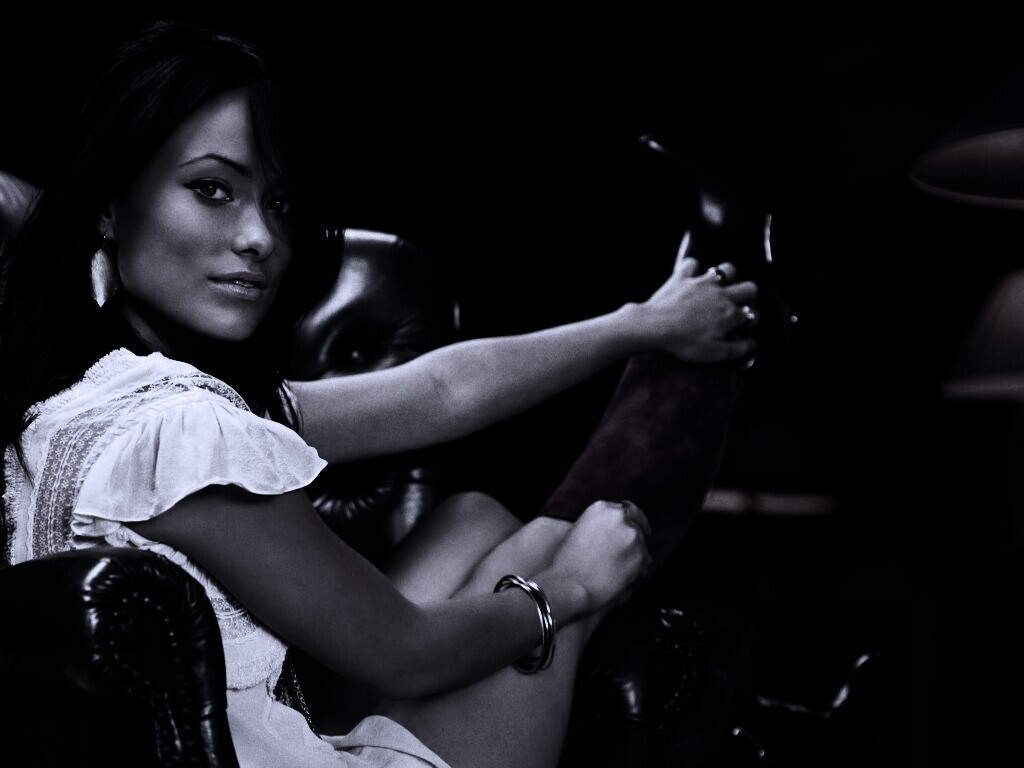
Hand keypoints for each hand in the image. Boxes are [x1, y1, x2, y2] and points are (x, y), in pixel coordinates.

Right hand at [549, 499, 651, 614]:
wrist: (569, 584)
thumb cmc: (568, 562)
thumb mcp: (581, 529)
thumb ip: (602, 524)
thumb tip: (618, 532)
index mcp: (603, 508)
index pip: (629, 509)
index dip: (637, 520)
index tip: (642, 528)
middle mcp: (620, 517)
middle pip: (637, 529)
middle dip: (633, 543)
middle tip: (622, 558)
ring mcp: (632, 536)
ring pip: (643, 548)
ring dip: (634, 559)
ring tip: (615, 572)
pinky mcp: (640, 556)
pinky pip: (644, 565)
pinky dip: (637, 572)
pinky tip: (620, 578)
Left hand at [638, 231, 759, 362]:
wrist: (654, 327)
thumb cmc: (684, 342)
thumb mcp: (714, 353)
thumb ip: (738, 349)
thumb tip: (752, 345)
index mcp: (730, 314)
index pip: (751, 314)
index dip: (749, 323)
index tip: (741, 330)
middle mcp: (721, 295)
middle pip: (749, 288)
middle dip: (749, 297)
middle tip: (738, 305)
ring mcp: (702, 283)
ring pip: (727, 270)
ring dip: (728, 277)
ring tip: (721, 288)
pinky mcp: (683, 278)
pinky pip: (691, 264)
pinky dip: (692, 269)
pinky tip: (690, 277)